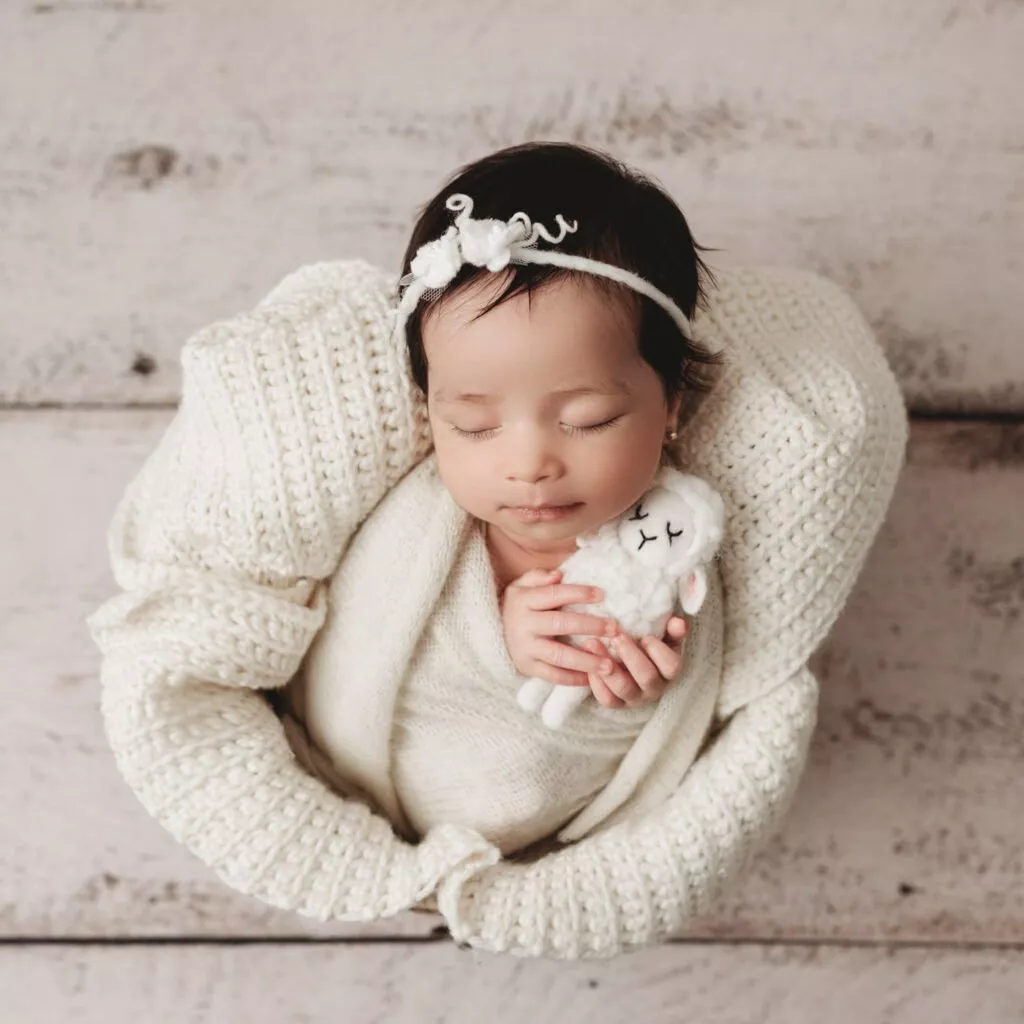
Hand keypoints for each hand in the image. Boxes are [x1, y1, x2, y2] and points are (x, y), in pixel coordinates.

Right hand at [500, 568, 620, 687]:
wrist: (490, 634)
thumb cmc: (517, 607)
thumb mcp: (521, 586)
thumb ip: (538, 577)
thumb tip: (558, 575)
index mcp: (524, 601)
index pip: (554, 594)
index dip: (578, 593)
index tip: (601, 595)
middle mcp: (523, 625)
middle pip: (560, 624)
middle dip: (589, 626)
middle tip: (614, 628)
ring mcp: (525, 649)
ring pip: (558, 655)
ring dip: (586, 660)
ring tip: (609, 665)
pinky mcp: (527, 667)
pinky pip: (552, 675)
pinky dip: (573, 679)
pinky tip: (593, 678)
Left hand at [580, 616, 687, 708]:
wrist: (630, 662)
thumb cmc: (649, 645)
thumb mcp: (664, 636)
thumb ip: (672, 629)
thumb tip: (678, 621)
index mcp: (669, 670)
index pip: (672, 666)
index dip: (659, 652)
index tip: (646, 637)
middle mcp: (654, 687)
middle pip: (647, 678)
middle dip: (631, 657)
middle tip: (617, 637)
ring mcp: (635, 698)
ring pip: (624, 689)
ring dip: (609, 668)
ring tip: (593, 644)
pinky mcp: (616, 703)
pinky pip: (606, 698)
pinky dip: (596, 682)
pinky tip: (589, 663)